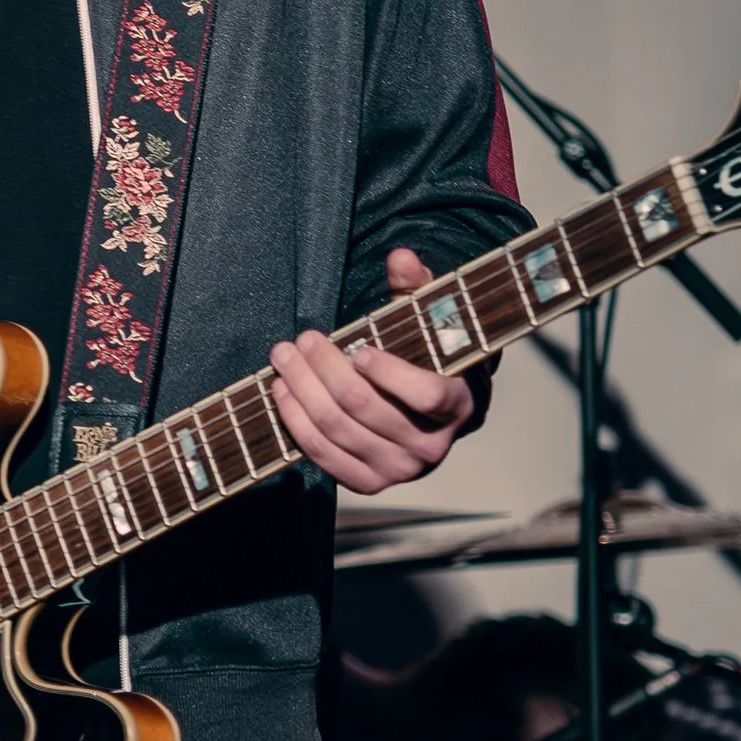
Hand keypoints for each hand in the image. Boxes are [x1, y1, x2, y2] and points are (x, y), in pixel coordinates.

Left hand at [271, 247, 474, 493]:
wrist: (439, 411)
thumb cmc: (435, 356)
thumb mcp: (435, 319)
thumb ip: (419, 287)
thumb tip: (400, 257)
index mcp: (459, 405)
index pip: (427, 395)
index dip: (391, 374)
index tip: (359, 348)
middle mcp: (431, 447)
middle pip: (366, 408)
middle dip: (325, 369)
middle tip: (303, 339)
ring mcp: (399, 470)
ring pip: (338, 430)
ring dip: (303, 390)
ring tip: (284, 358)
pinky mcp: (369, 483)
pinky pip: (323, 456)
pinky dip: (296, 423)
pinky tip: (281, 392)